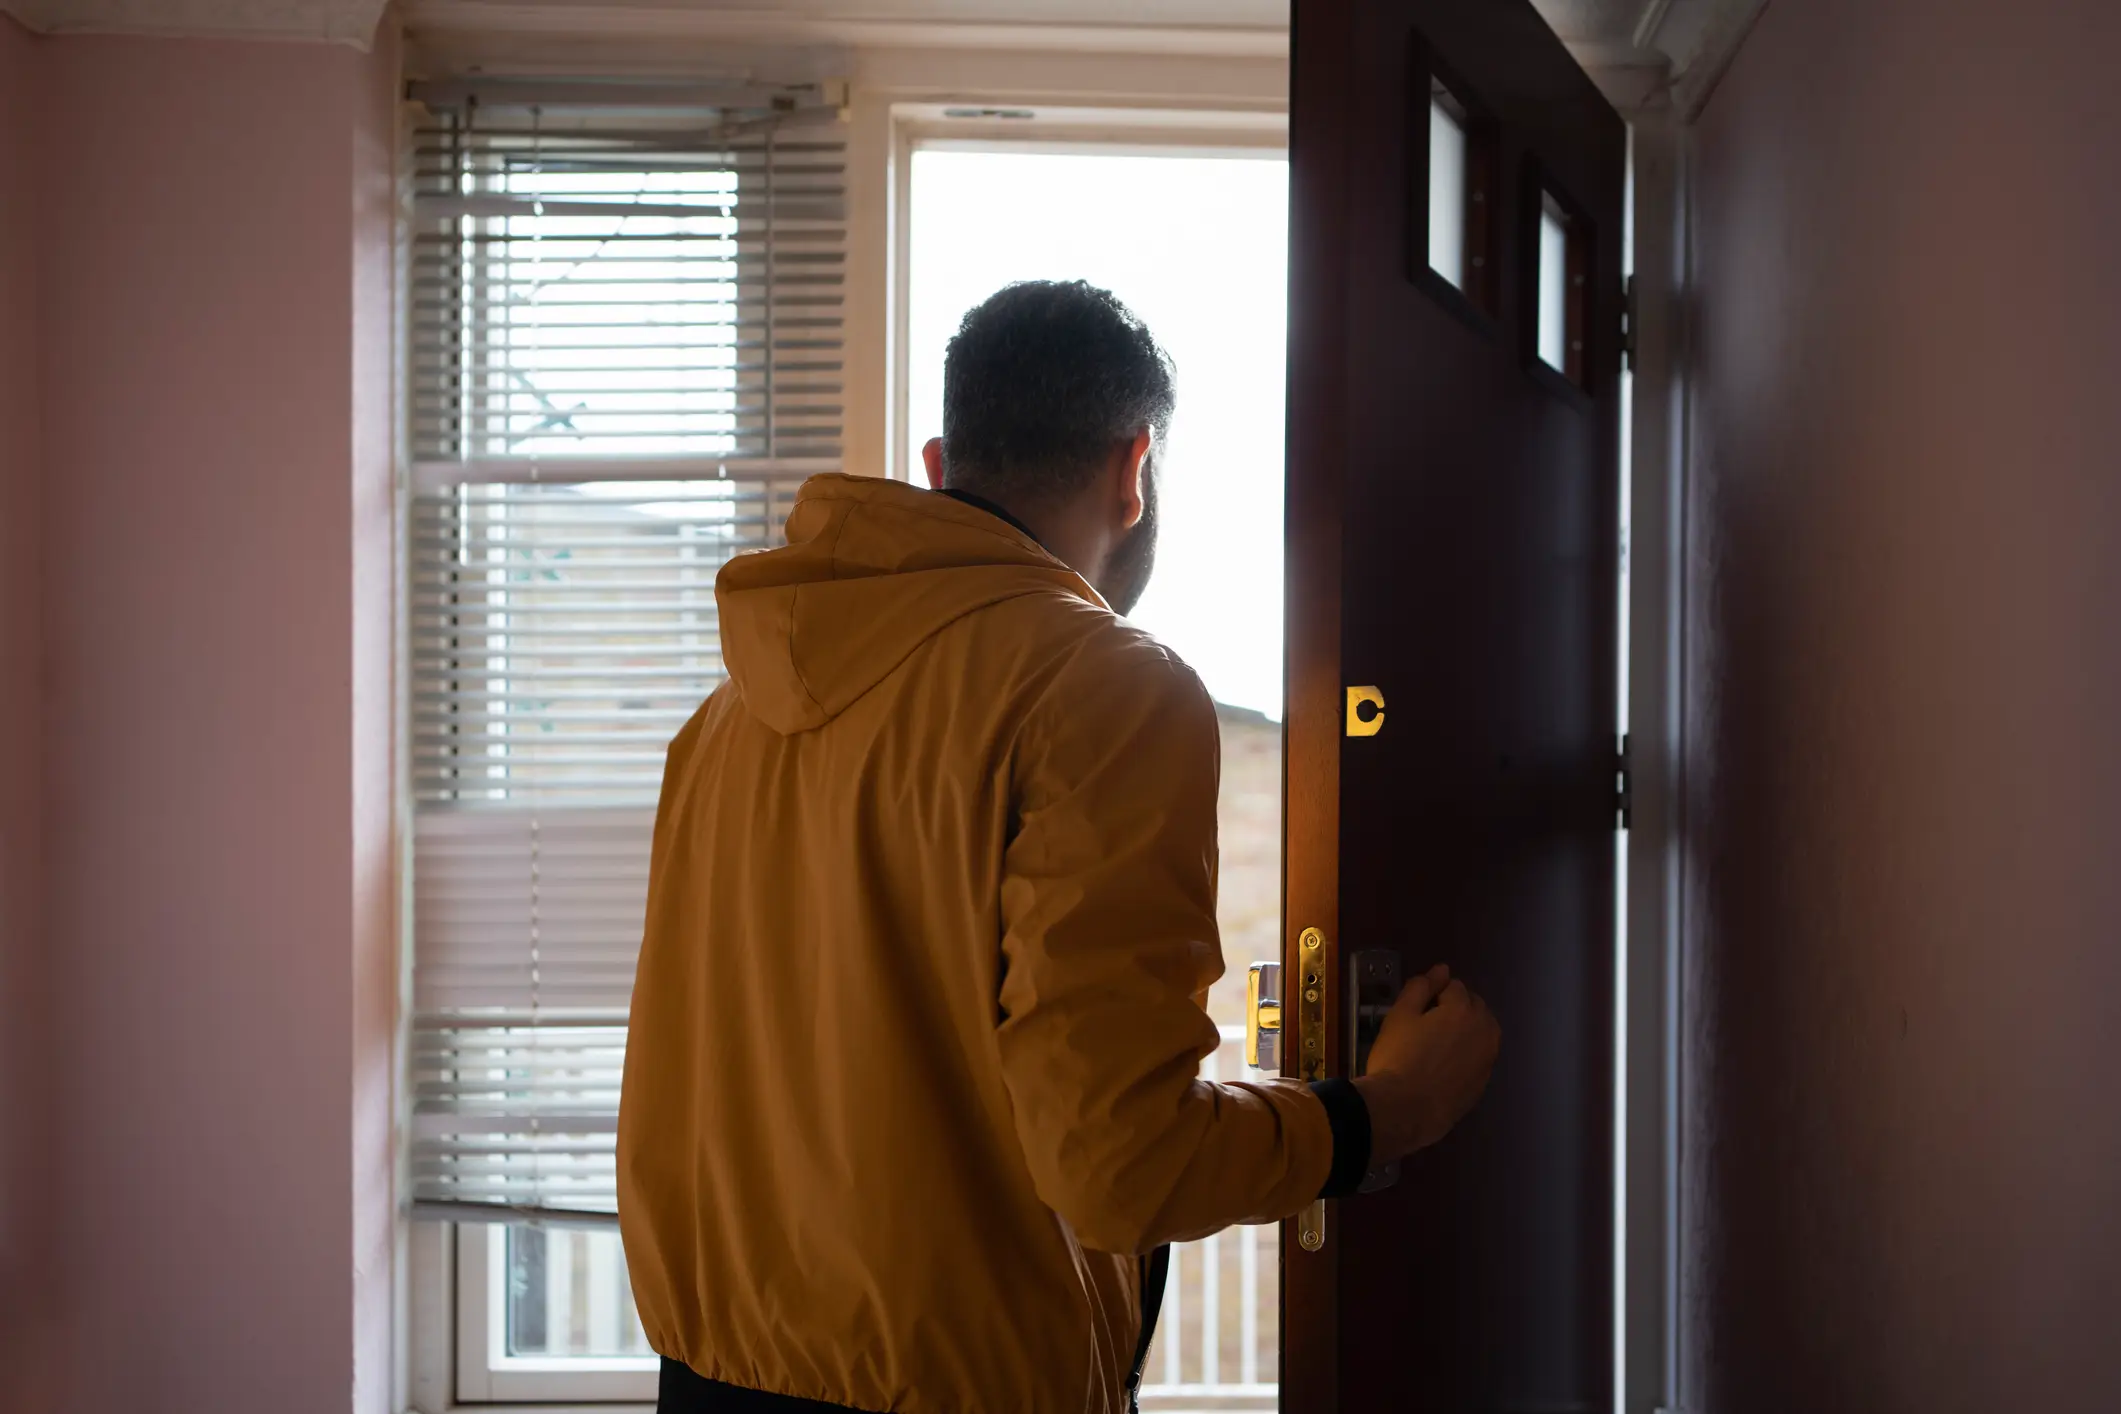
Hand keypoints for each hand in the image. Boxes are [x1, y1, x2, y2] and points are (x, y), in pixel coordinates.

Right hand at [1351, 964, 1500, 1163]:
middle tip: (1426, 1025)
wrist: (1405, 1111)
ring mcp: (1487, 1059)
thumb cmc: (1397, 1058)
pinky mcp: (1484, 1083)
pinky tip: (1445, 1066)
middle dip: (1455, 1007)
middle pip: (1475, 1006)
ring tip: (1438, 1044)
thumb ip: (1421, 987)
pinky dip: (1468, 1054)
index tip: (1417, 1009)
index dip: (1434, 993)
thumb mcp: (1399, 1016)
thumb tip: (1442, 970)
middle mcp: (1484, 1031)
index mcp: (1463, 1009)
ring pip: (1482, 1031)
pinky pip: (1480, 1056)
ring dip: (1466, 1029)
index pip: (1454, 986)